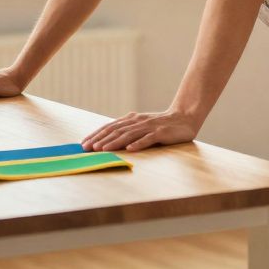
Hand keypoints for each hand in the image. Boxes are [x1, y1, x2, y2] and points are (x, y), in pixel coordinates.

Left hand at [81, 109, 200, 151]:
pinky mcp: (161, 133)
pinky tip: (130, 149)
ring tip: (103, 149)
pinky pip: (148, 139)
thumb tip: (106, 141)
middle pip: (116, 130)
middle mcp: (138, 121)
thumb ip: (127, 131)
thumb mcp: (141, 126)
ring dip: (114, 142)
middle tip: (88, 148)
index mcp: (132, 119)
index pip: (110, 127)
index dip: (96, 135)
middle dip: (101, 139)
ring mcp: (149, 126)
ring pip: (129, 134)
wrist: (184, 118)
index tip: (83, 143)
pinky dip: (138, 144)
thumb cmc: (160, 125)